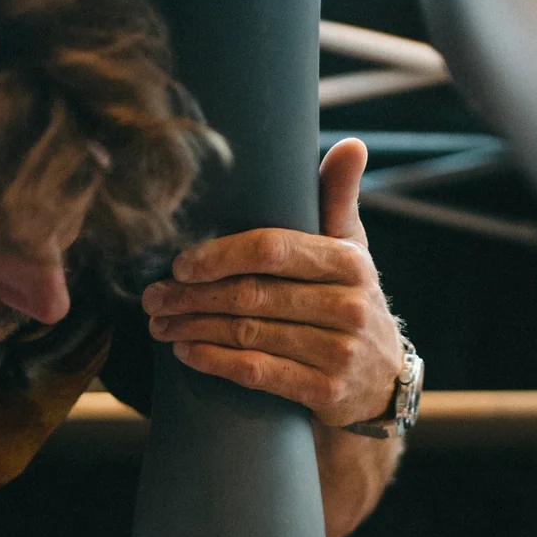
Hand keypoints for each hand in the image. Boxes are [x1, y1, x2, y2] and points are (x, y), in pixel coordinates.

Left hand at [142, 138, 404, 426]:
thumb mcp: (353, 251)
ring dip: (194, 328)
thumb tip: (351, 144)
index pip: (272, 249)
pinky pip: (258, 372)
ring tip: (160, 324)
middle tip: (153, 297)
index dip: (219, 255)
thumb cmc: (351, 303)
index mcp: (349, 263)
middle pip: (252, 294)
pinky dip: (215, 362)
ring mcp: (338, 352)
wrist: (383, 384)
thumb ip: (339, 199)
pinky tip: (186, 353)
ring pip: (248, 334)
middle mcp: (348, 307)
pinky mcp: (324, 392)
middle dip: (192, 296)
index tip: (180, 263)